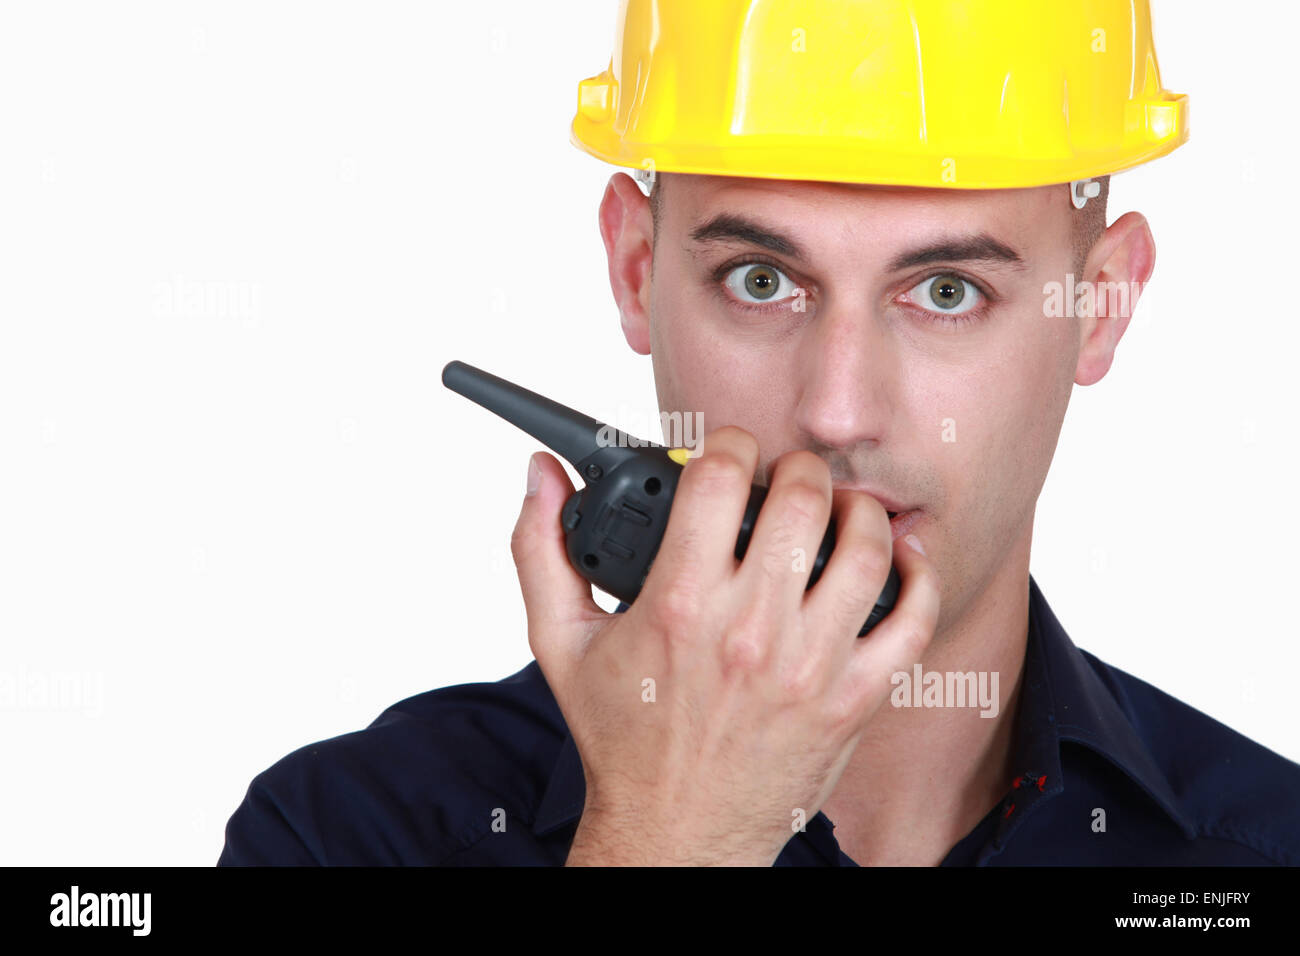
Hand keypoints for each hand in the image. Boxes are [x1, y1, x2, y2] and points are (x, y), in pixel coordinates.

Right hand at [511, 425, 938, 864]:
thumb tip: (538, 476)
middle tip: (787, 482)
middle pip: (804, 498)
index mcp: (680, 604)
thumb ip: (542, 550)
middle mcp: (750, 629)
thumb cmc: (622, 739)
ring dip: (857, 513)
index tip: (728, 451)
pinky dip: (918, 576)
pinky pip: (913, 620)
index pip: (720, 476)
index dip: (727, 443)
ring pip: (867, 549)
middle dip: (797, 470)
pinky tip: (897, 560)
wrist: (674, 833)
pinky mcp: (853, 699)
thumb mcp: (560, 642)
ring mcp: (810, 666)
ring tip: (839, 515)